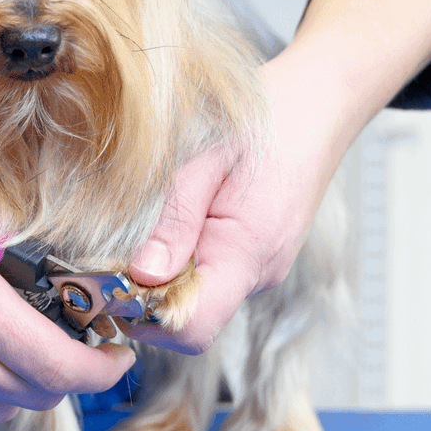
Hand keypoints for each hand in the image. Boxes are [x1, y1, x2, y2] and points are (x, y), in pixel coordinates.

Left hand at [123, 71, 334, 353]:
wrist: (320, 103)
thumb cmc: (267, 121)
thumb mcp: (206, 161)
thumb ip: (175, 220)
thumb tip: (142, 274)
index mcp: (247, 254)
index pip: (191, 327)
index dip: (144, 315)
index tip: (111, 280)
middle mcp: (258, 274)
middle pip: (188, 320)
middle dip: (145, 297)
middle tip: (114, 251)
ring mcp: (261, 268)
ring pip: (198, 300)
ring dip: (163, 278)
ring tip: (149, 227)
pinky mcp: (256, 256)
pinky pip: (211, 276)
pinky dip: (183, 262)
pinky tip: (176, 223)